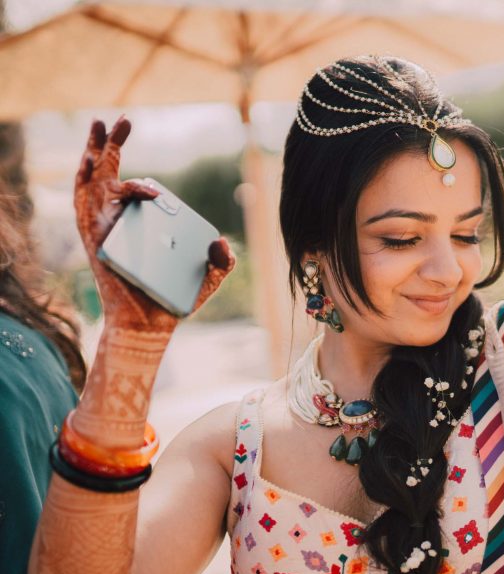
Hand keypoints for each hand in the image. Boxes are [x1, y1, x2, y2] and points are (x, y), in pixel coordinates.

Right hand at [74, 116, 234, 331]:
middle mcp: (122, 223)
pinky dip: (86, 184)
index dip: (144, 186)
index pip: (139, 193)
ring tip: (98, 126)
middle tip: (119, 120)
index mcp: (145, 227)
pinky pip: (84, 207)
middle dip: (111, 145)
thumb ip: (222, 261)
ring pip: (91, 183)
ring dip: (92, 152)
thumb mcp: (209, 278)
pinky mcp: (95, 239)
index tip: (157, 192)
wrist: (152, 326)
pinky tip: (89, 163)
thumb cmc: (175, 301)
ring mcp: (105, 229)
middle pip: (110, 176)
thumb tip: (222, 242)